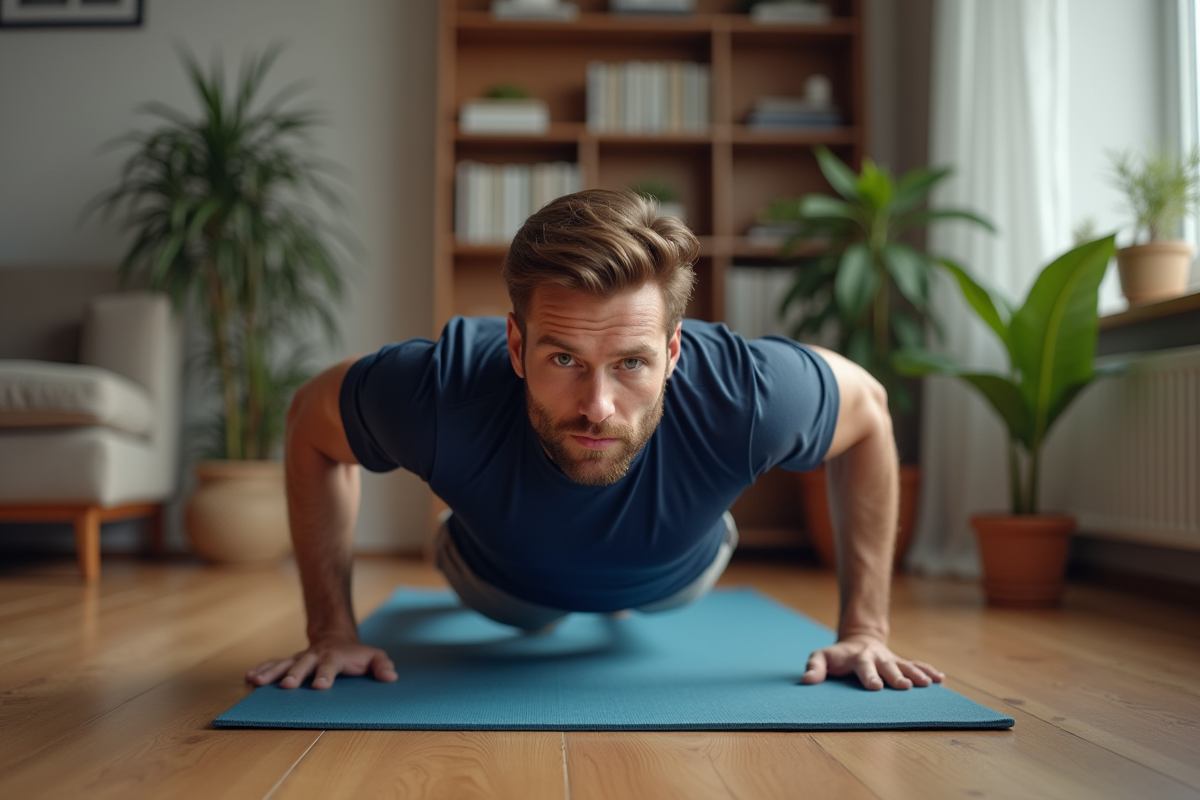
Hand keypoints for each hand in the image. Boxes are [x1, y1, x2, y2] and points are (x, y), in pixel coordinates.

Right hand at [245, 637, 397, 689]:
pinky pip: (274, 664)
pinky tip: (250, 678)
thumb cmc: (356, 653)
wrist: (336, 636)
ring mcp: (301, 657)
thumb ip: (382, 665)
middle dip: (295, 674)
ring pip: (284, 663)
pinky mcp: (290, 661)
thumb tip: (391, 677)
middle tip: (287, 686)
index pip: (330, 665)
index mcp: (335, 656)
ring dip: (271, 672)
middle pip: (303, 664)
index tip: (320, 686)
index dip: (326, 675)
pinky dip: (262, 669)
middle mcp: (315, 655)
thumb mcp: (374, 656)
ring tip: (256, 681)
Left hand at [801, 634, 943, 689]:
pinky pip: (916, 665)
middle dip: (896, 676)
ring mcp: (891, 659)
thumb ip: (814, 667)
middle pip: (888, 667)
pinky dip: (928, 671)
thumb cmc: (837, 655)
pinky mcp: (900, 662)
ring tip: (928, 683)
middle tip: (905, 686)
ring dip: (917, 674)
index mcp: (858, 658)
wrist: (858, 639)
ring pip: (906, 665)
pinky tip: (940, 679)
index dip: (869, 676)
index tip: (876, 687)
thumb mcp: (821, 657)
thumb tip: (806, 681)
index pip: (863, 667)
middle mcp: (877, 658)